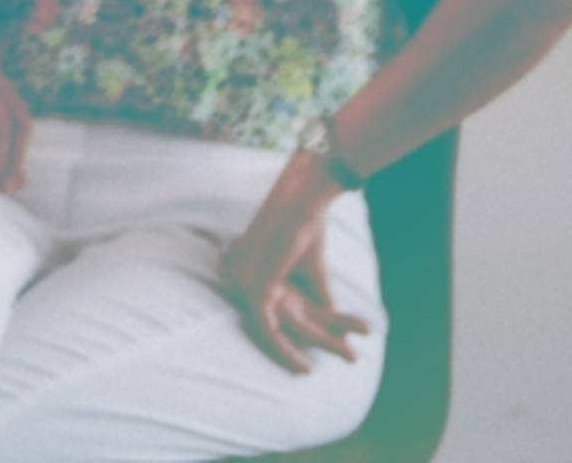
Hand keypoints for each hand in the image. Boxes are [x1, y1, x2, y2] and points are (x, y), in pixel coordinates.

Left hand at [215, 168, 373, 374]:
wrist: (304, 199)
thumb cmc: (307, 229)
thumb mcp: (312, 272)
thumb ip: (319, 300)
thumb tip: (334, 326)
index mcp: (245, 270)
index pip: (258, 310)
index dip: (279, 335)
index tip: (301, 354)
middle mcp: (237, 278)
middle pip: (262, 322)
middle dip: (286, 348)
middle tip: (306, 370)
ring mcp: (242, 283)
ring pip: (264, 329)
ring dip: (289, 353)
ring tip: (308, 371)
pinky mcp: (255, 288)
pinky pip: (265, 329)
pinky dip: (284, 349)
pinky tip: (303, 365)